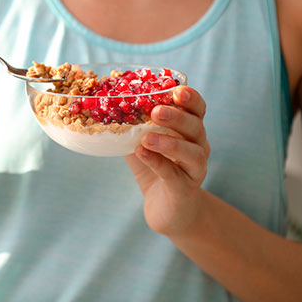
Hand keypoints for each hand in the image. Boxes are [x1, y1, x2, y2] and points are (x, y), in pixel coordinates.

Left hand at [124, 86, 210, 236]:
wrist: (168, 211)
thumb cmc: (156, 170)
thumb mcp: (142, 143)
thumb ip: (130, 127)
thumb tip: (103, 106)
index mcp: (190, 131)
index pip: (197, 109)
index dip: (190, 98)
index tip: (176, 90)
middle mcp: (198, 147)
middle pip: (196, 127)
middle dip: (177, 116)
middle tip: (155, 111)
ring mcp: (195, 169)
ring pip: (191, 152)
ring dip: (169, 142)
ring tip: (146, 137)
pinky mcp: (185, 189)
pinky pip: (173, 174)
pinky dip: (157, 162)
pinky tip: (142, 153)